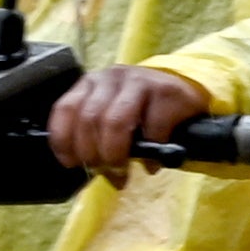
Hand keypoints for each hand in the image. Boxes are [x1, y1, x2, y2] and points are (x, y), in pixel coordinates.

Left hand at [46, 63, 211, 179]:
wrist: (186, 95)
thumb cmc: (144, 114)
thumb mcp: (113, 118)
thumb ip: (94, 136)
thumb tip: (84, 167)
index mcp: (91, 84)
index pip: (65, 109)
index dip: (63, 140)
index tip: (72, 163)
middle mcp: (111, 77)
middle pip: (89, 119)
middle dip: (93, 154)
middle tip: (105, 172)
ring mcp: (139, 81)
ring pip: (115, 122)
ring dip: (115, 154)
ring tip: (122, 172)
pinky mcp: (166, 92)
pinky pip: (152, 128)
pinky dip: (151, 154)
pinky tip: (153, 165)